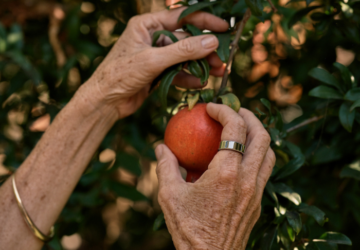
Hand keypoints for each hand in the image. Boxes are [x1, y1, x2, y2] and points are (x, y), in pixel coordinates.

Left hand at [81, 8, 228, 118]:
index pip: (181, 17)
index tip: (225, 28)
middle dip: (204, 50)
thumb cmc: (120, 74)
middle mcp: (153, 37)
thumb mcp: (153, 60)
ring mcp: (156, 55)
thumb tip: (212, 41)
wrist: (105, 101)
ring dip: (200, 65)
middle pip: (186, 39)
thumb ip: (183, 51)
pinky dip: (189, 77)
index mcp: (147, 25)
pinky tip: (200, 83)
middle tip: (221, 60)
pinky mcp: (157, 72)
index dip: (205, 20)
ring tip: (218, 72)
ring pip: (184, 57)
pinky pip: (178, 71)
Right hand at [155, 103, 275, 249]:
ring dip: (258, 136)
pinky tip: (240, 158)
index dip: (225, 111)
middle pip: (263, 136)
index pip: (235, 128)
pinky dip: (257, 155)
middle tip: (235, 111)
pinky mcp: (258, 203)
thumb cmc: (188, 229)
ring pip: (269, 153)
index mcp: (227, 172)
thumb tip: (161, 147)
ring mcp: (257, 191)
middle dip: (250, 116)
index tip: (211, 108)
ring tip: (242, 130)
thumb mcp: (170, 196)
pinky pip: (265, 170)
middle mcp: (248, 178)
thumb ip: (165, 166)